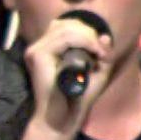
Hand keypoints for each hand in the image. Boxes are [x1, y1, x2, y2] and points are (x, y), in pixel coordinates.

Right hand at [20, 8, 108, 137]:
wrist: (65, 116)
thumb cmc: (79, 96)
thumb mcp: (96, 70)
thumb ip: (100, 52)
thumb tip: (105, 36)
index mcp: (48, 49)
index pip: (66, 25)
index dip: (87, 30)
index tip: (102, 49)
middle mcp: (39, 47)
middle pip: (66, 23)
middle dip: (90, 32)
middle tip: (102, 51)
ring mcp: (36, 50)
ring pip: (67, 28)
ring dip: (89, 37)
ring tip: (100, 53)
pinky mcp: (38, 56)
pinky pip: (65, 38)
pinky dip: (84, 42)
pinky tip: (94, 53)